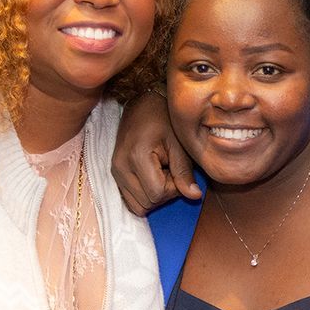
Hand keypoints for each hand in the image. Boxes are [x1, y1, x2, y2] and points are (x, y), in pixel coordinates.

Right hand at [110, 88, 199, 213]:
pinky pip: (131, 199)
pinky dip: (145, 194)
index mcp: (136, 157)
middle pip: (147, 202)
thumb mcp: (179, 143)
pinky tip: (152, 177)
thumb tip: (194, 196)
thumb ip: (185, 171)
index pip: (157, 194)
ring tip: (161, 173)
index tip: (178, 170)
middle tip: (170, 170)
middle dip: (165, 193)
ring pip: (138, 206)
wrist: (142, 104)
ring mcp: (115, 171)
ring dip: (154, 195)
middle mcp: (120, 167)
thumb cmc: (163, 119)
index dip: (174, 188)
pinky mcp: (115, 174)